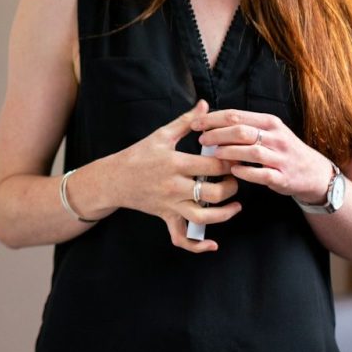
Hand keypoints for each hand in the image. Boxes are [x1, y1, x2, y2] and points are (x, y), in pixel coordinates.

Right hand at [116, 100, 240, 252]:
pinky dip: (197, 246)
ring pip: (203, 218)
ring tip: (235, 205)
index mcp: (175, 163)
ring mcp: (170, 205)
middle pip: (213, 193)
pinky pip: (182, 238)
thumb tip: (205, 105)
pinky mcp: (166, 217)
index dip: (230, 162)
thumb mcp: (161, 135)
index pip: (212, 166)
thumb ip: (186, 121)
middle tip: (236, 178)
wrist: (114, 179)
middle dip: (232, 186)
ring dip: (225, 214)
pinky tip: (212, 244)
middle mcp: (174, 186)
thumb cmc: (138, 154)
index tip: (238, 157)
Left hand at [191, 109, 333, 203]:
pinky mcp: (283, 177)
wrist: (313, 172)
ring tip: (214, 154)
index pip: (236, 115)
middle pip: (241, 131)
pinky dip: (246, 172)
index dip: (213, 118)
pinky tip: (233, 170)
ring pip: (251, 151)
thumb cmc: (283, 150)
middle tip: (202, 139)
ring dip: (229, 152)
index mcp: (269, 122)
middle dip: (217, 134)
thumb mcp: (269, 131)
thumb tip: (212, 121)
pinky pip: (262, 173)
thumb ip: (245, 126)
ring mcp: (280, 157)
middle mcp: (276, 137)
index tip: (196, 123)